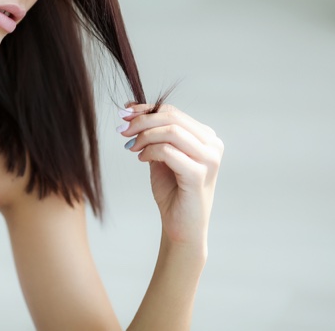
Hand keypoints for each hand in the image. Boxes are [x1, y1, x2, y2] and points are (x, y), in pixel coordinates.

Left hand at [118, 104, 222, 247]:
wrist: (181, 226)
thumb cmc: (172, 191)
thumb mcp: (161, 155)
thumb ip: (152, 133)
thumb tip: (131, 108)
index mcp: (206, 137)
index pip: (173, 112)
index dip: (146, 110)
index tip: (124, 112)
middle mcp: (212, 144)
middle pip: (172, 118)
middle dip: (142, 121)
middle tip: (122, 130)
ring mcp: (209, 159)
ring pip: (171, 132)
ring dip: (144, 136)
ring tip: (131, 147)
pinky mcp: (199, 174)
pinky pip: (168, 151)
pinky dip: (150, 151)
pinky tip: (141, 159)